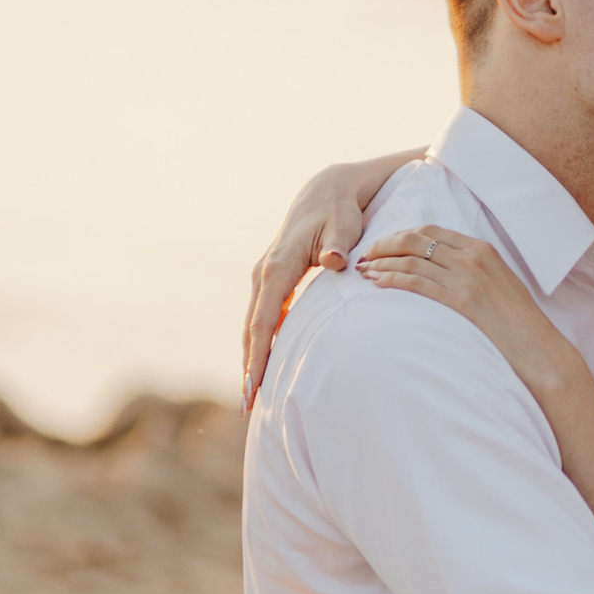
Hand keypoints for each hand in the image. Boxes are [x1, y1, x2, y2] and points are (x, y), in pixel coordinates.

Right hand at [242, 148, 423, 403]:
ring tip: (253, 395)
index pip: (264, 320)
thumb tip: (333, 262)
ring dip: (252, 358)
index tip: (254, 386)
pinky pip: (264, 317)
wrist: (329, 188)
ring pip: (255, 325)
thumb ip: (340, 243)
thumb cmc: (341, 208)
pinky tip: (266, 365)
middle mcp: (265, 272)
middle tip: (249, 405)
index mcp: (277, 266)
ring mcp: (267, 277)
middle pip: (252, 329)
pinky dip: (262, 342)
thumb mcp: (344, 222)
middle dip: (249, 367)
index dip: (258, 356)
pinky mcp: (275, 280)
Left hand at [361, 225, 573, 397]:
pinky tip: (378, 284)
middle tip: (367, 255)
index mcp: (483, 249)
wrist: (540, 349)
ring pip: (412, 260)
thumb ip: (475, 272)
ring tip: (365, 271)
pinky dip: (393, 279)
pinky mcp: (462, 300)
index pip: (431, 231)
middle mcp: (474, 257)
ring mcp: (468, 277)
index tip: (383, 245)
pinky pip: (417, 282)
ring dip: (383, 263)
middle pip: (416, 239)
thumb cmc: (520, 324)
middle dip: (386, 244)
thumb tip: (443, 272)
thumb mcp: (500, 285)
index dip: (401, 235)